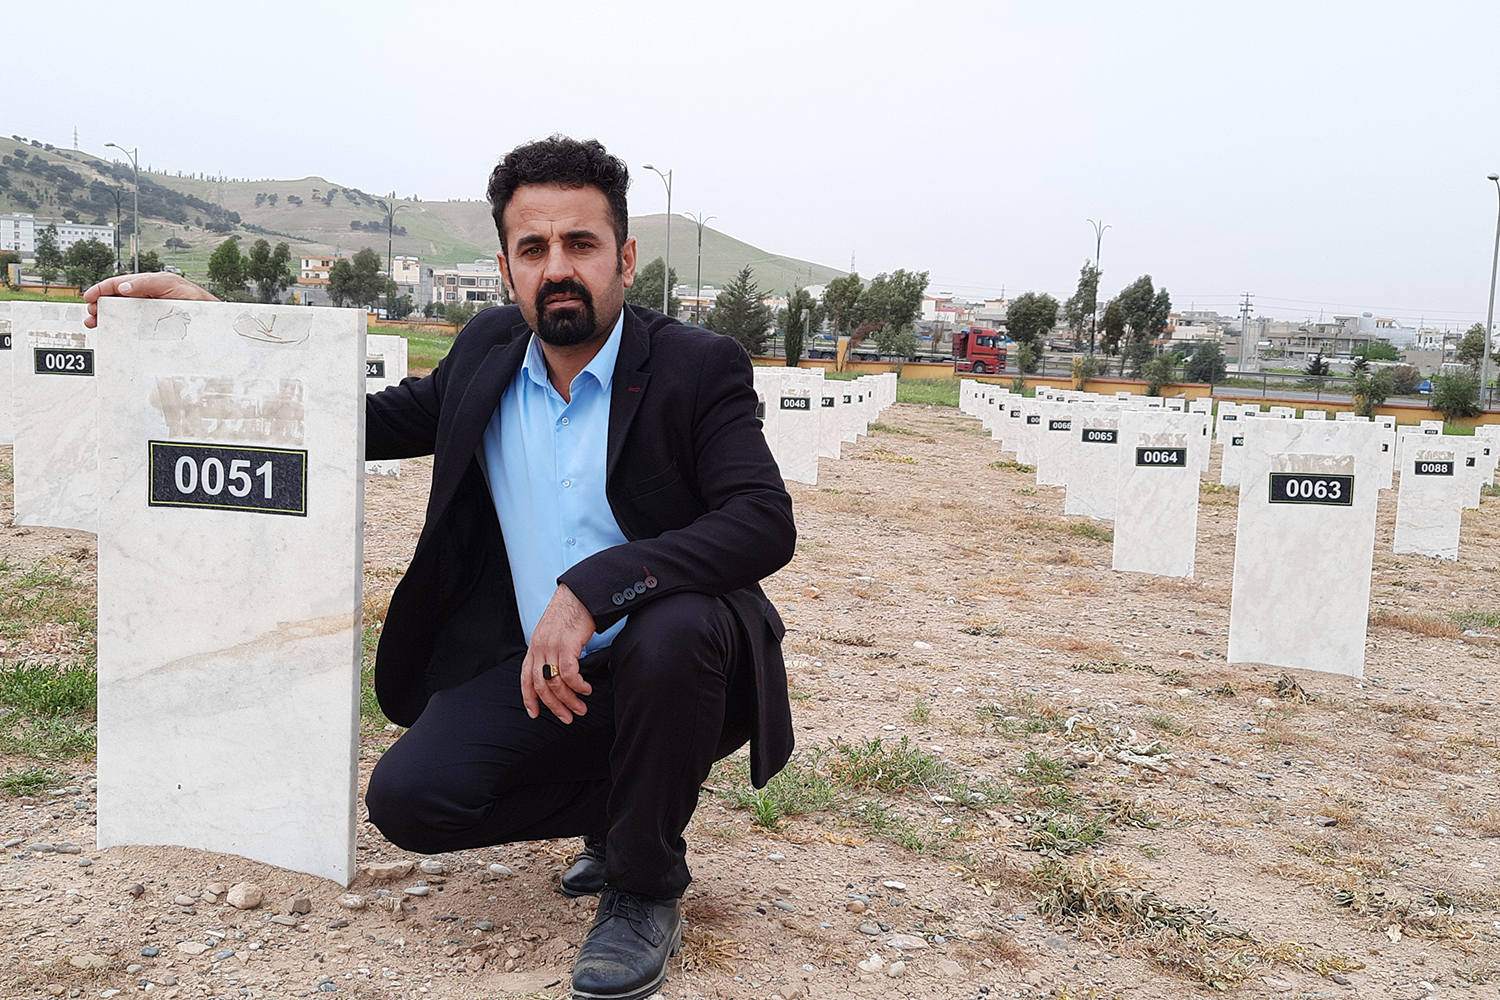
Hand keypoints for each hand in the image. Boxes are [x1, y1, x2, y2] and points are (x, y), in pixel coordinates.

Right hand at [82, 272, 218, 327]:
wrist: (214, 322)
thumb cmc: (197, 301)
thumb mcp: (173, 286)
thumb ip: (149, 283)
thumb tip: (124, 287)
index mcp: (150, 284)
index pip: (120, 284)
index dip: (102, 288)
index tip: (89, 296)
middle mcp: (148, 297)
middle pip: (117, 299)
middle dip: (100, 304)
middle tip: (91, 314)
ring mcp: (151, 311)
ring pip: (122, 313)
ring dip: (106, 317)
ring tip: (95, 323)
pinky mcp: (154, 325)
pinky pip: (133, 326)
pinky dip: (119, 327)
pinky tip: (113, 331)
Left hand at [521, 584, 596, 722]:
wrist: (578, 595)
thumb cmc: (569, 613)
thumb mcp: (552, 633)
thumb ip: (550, 651)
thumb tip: (557, 671)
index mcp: (534, 647)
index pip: (526, 678)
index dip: (529, 698)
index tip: (534, 714)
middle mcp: (539, 648)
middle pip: (541, 686)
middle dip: (554, 706)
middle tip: (566, 717)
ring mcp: (552, 647)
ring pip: (555, 683)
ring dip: (569, 700)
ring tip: (580, 708)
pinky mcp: (567, 645)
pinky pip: (570, 673)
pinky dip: (577, 686)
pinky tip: (585, 690)